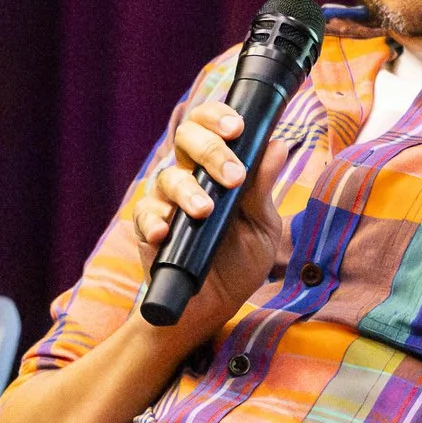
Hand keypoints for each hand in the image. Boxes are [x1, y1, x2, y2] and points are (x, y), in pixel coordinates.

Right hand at [131, 98, 288, 339]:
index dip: (217, 117)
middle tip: (234, 176)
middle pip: (186, 139)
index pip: (209, 124)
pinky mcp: (148, 229)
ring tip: (205, 211)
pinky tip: (165, 232)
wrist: (217, 305)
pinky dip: (153, 221)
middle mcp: (189, 176)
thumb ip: (263, 188)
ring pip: (168, 178)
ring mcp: (166, 202)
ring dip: (188, 191)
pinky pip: (144, 215)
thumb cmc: (241, 260)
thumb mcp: (262, 225)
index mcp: (216, 166)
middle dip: (210, 150)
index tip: (237, 128)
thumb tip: (278, 146)